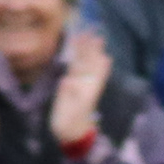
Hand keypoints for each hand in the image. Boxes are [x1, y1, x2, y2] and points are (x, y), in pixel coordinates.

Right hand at [50, 26, 112, 146]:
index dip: (93, 54)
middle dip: (90, 46)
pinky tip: (75, 52)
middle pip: (88, 61)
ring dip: (83, 50)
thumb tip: (67, 81)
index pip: (91, 67)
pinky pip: (74, 70)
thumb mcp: (69, 113)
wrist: (70, 134)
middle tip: (92, 29)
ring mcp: (78, 84)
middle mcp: (85, 84)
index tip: (95, 39)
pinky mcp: (69, 86)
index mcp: (87, 88)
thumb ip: (68, 98)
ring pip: (82, 63)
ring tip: (84, 35)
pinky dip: (75, 61)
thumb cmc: (69, 125)